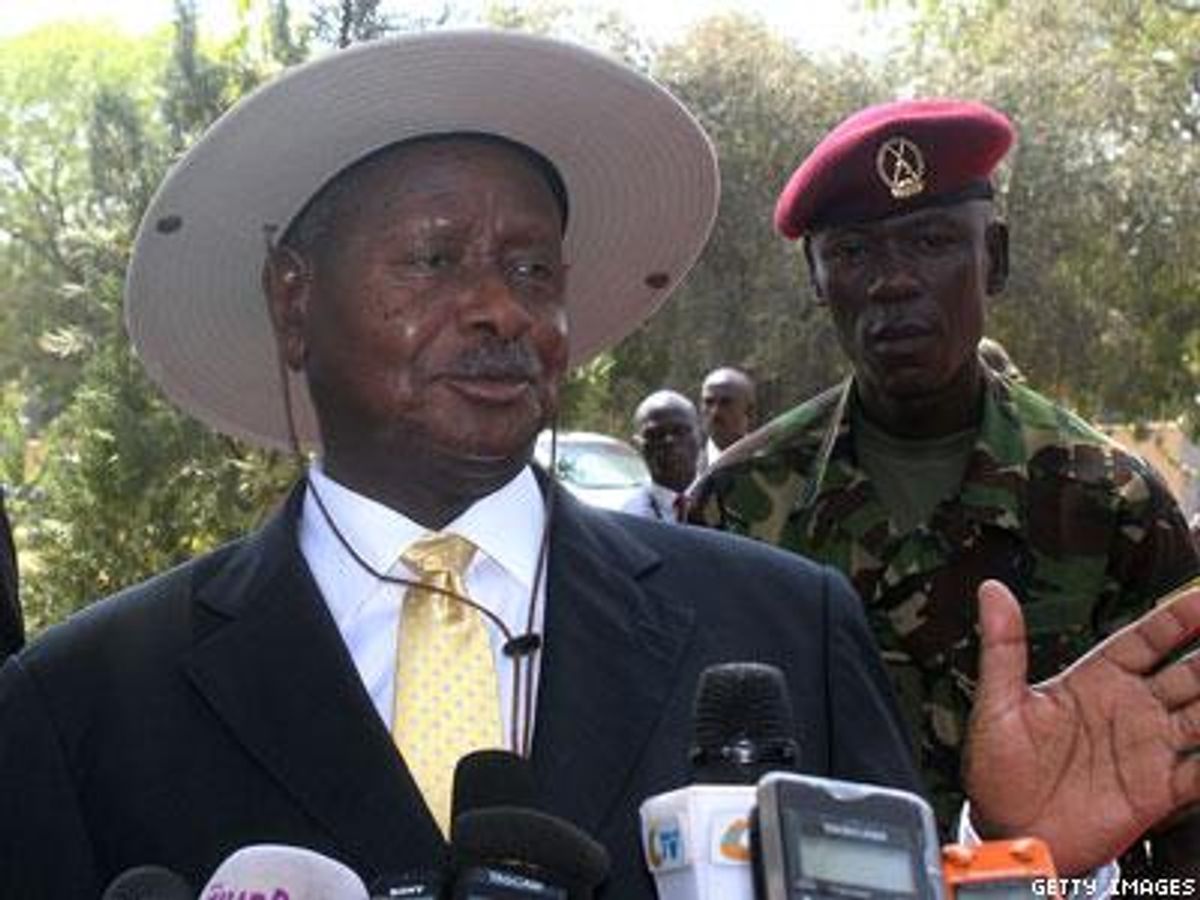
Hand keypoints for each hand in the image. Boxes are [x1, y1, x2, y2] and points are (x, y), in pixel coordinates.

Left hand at [963, 578, 1199, 874]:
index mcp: (1095, 681)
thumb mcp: (997, 702)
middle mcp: (1130, 709)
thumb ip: (1003, 646)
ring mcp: (1148, 748)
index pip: (1146, 639)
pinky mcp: (1157, 790)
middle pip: (1189, 673)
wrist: (1007, 830)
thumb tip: (992, 591)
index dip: (1176, 618)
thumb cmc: (997, 768)